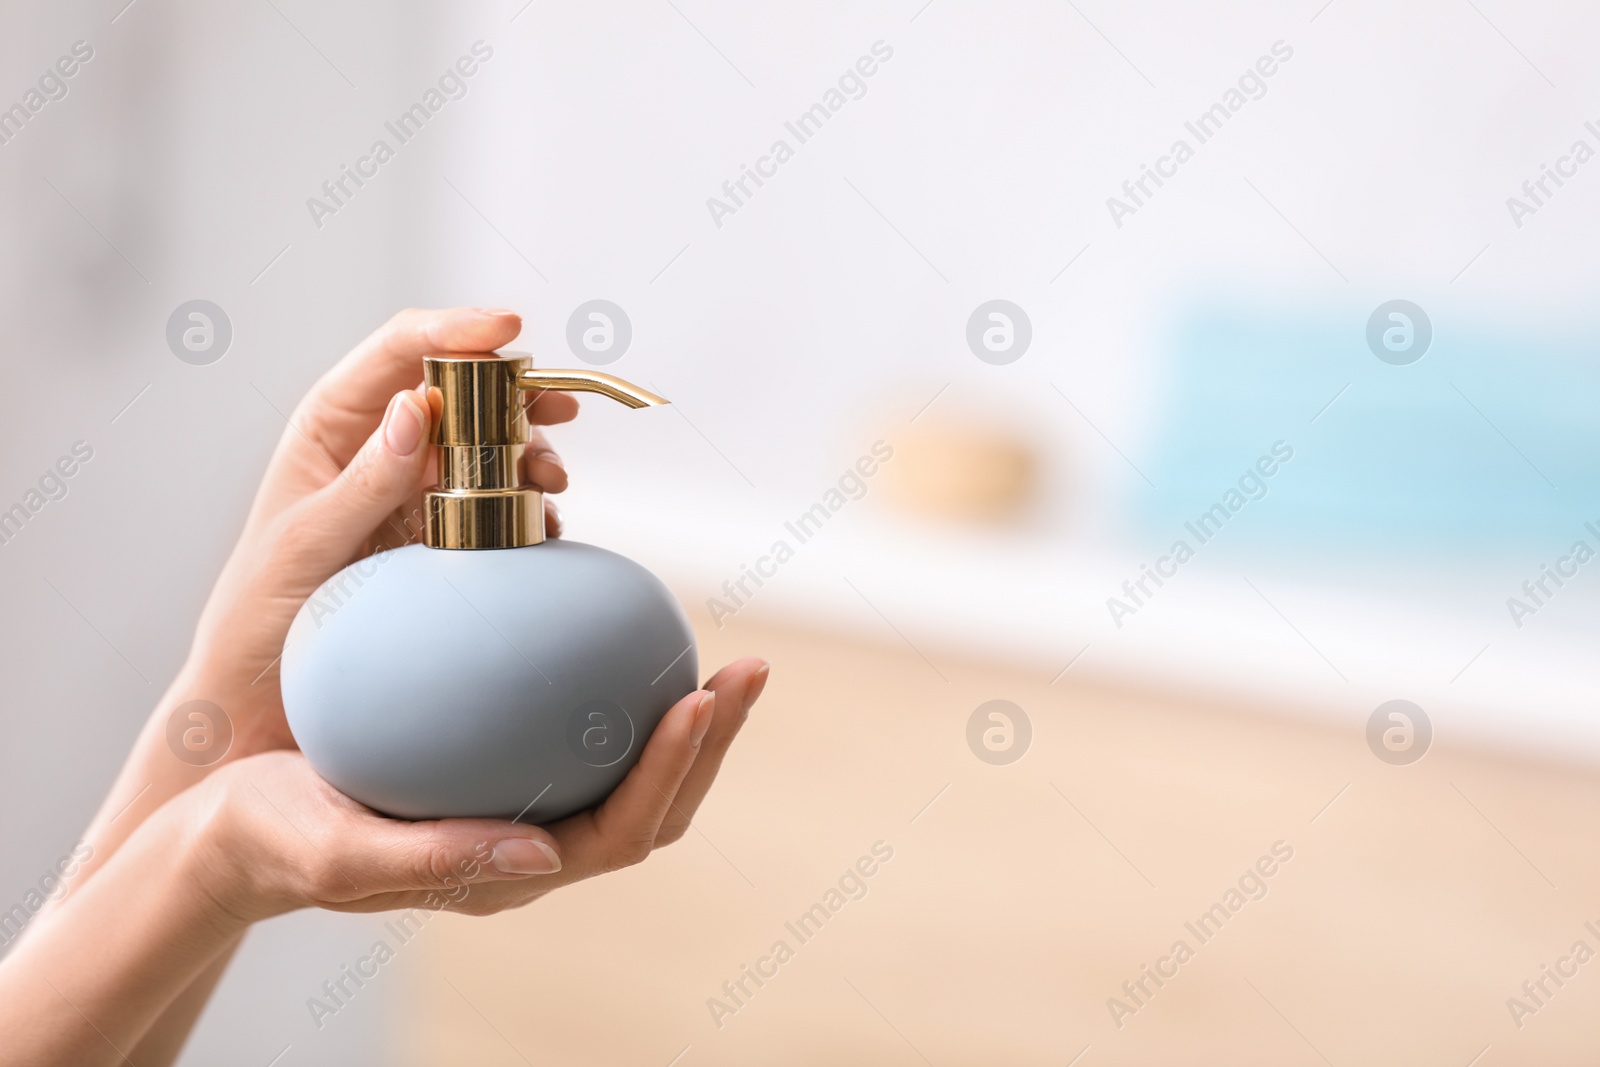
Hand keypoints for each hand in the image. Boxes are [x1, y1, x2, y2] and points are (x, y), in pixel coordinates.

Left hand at [187, 307, 575, 757]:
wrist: (263, 698)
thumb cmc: (259, 613)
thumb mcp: (306, 545)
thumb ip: (362, 481)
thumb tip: (415, 408)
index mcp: (333, 426)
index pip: (399, 350)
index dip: (456, 328)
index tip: (510, 328)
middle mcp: (380, 446)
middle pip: (462, 390)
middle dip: (517, 393)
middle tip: (560, 414)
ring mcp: (417, 489)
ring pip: (490, 445)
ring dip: (531, 452)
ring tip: (553, 479)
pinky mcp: (444, 534)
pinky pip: (500, 504)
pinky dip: (532, 507)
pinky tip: (545, 525)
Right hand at [192, 658, 768, 921]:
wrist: (228, 828)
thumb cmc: (275, 840)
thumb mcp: (339, 854)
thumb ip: (438, 861)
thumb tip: (550, 859)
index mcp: (507, 875)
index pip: (620, 833)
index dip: (674, 772)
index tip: (701, 697)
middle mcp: (531, 846)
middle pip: (653, 805)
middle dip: (712, 743)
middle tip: (748, 668)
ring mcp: (522, 808)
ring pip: (630, 768)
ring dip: (688, 719)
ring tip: (718, 652)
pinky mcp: (502, 768)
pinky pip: (576, 728)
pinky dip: (614, 685)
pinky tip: (615, 625)